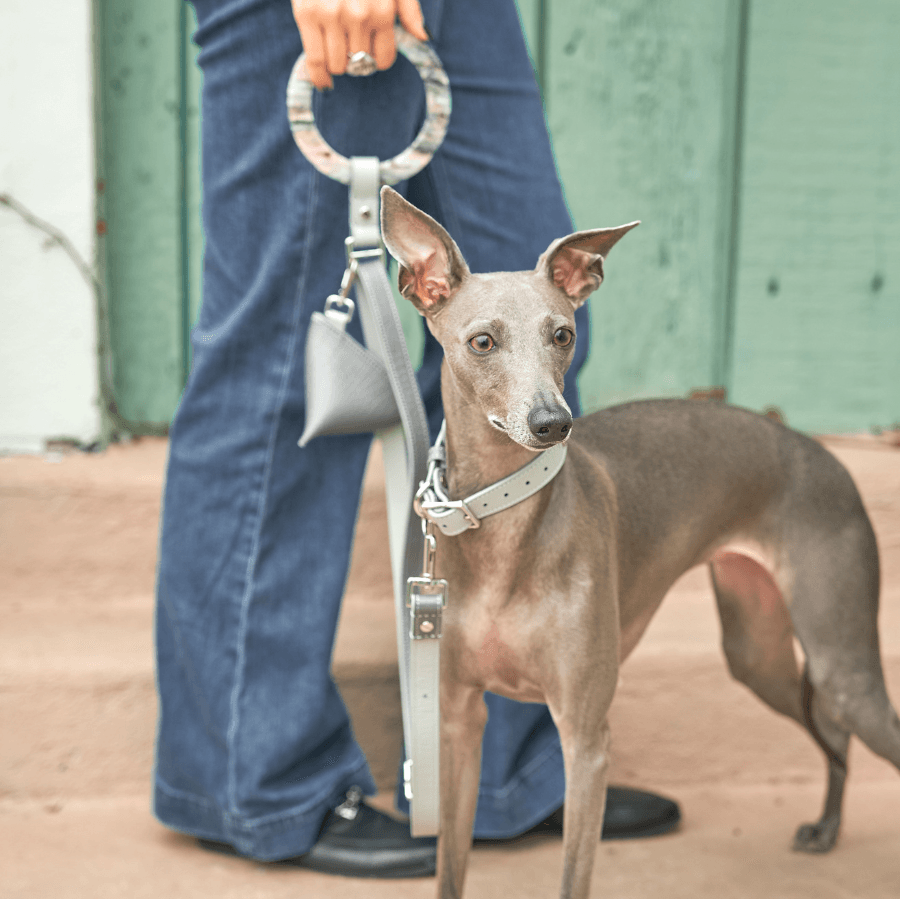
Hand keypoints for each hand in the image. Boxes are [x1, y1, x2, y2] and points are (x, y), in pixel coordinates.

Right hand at [292, 0, 427, 89]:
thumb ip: (409, 8)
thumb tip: (423, 37)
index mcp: (382, 11)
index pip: (383, 59)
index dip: (378, 61)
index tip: (372, 55)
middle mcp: (359, 16)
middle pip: (360, 64)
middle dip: (357, 60)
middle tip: (351, 47)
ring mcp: (332, 16)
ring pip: (338, 65)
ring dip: (338, 64)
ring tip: (337, 49)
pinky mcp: (307, 14)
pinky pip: (315, 60)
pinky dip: (319, 76)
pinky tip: (323, 82)